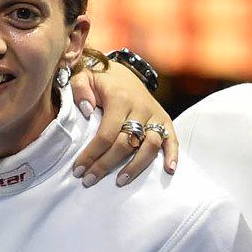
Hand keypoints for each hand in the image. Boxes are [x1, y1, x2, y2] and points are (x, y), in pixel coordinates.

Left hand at [69, 58, 178, 186]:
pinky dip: (173, 155)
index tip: (78, 170)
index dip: (91, 154)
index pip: (106, 134)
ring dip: (136, 166)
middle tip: (89, 180)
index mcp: (119, 99)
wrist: (122, 69)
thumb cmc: (100, 79)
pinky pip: (172, 139)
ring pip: (150, 145)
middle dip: (105, 165)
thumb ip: (80, 90)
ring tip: (120, 181)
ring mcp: (155, 114)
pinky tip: (168, 171)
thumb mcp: (83, 77)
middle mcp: (140, 108)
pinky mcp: (165, 119)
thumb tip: (86, 110)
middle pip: (125, 144)